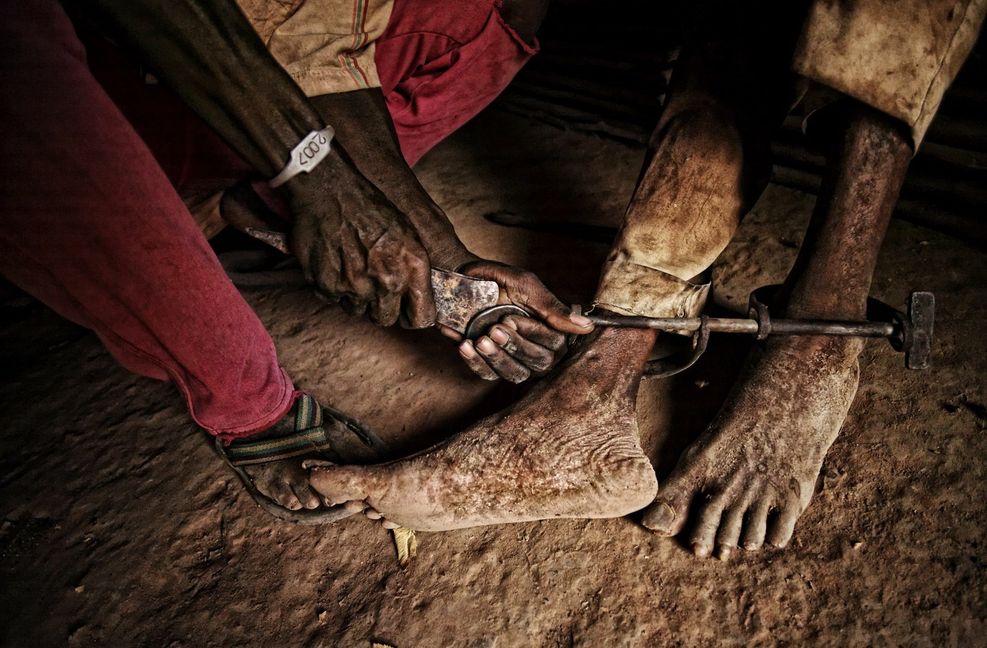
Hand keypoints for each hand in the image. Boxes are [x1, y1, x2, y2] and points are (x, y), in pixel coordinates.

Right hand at [284, 156, 435, 327]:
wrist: (332, 191)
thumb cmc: (372, 209)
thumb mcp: (409, 235)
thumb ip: (417, 271)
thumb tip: (420, 299)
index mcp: (411, 268)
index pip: (421, 318)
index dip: (413, 316)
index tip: (406, 311)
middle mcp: (386, 282)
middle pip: (386, 319)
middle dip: (381, 306)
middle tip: (372, 284)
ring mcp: (355, 287)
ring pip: (358, 311)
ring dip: (356, 296)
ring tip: (353, 268)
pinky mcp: (328, 287)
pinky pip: (334, 300)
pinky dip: (334, 286)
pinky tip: (336, 263)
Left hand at [440, 260, 593, 382]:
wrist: (458, 278)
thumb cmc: (495, 279)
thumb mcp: (526, 286)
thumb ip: (553, 308)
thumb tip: (588, 327)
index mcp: (547, 327)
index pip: (555, 345)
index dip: (534, 335)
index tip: (510, 318)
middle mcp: (533, 345)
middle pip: (539, 363)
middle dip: (516, 347)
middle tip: (494, 328)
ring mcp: (511, 357)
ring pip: (516, 374)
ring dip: (498, 359)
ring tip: (480, 340)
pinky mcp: (488, 363)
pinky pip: (488, 375)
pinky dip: (476, 363)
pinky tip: (465, 345)